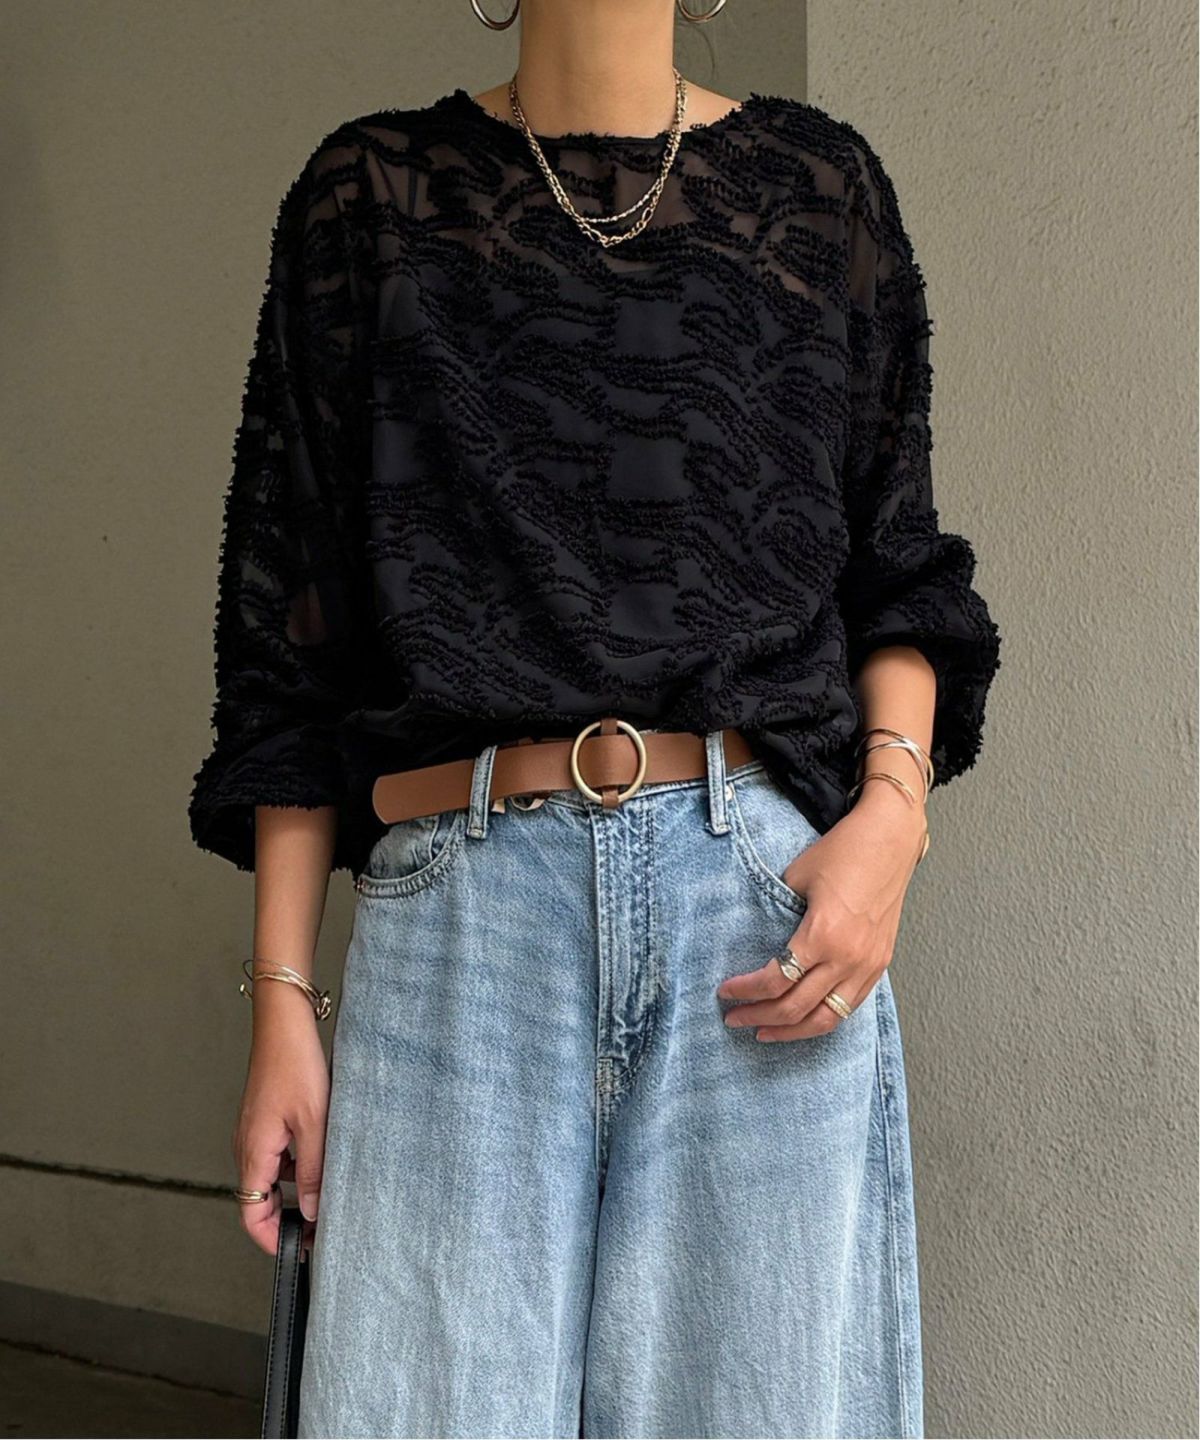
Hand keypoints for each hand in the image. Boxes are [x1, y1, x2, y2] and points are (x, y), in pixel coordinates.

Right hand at [232, 984, 329, 1256]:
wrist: (284, 1024)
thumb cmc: (295, 1065)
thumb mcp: (314, 1123)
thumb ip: (313, 1171)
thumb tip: (314, 1211)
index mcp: (254, 1152)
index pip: (252, 1215)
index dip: (274, 1240)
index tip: (300, 1250)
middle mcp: (248, 1146)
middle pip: (259, 1201)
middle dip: (287, 1221)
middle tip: (321, 1229)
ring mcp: (255, 1133)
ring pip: (270, 1178)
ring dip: (293, 1193)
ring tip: (327, 1195)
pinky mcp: (265, 1120)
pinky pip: (277, 1156)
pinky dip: (295, 1168)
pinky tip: (322, 1159)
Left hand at [717, 785, 925, 1040]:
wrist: (890, 839)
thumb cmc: (843, 851)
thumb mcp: (796, 876)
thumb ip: (779, 912)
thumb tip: (762, 936)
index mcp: (823, 935)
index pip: (776, 980)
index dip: (746, 991)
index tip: (725, 991)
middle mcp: (848, 958)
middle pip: (797, 1007)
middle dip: (759, 1017)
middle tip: (734, 1018)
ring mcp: (868, 965)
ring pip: (826, 1019)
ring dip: (792, 1031)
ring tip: (765, 1032)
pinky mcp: (880, 964)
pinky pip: (849, 1006)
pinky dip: (822, 1018)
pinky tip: (803, 1020)